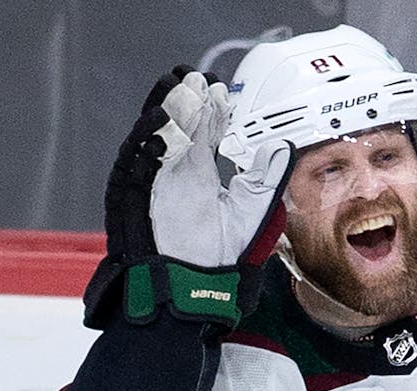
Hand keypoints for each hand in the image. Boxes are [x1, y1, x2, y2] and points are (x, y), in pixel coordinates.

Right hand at [149, 73, 293, 267]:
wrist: (193, 288)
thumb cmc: (217, 255)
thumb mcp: (251, 211)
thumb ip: (264, 178)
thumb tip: (282, 147)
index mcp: (198, 172)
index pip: (201, 130)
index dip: (209, 108)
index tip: (219, 89)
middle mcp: (174, 172)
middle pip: (177, 126)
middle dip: (186, 100)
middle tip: (197, 77)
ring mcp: (153, 181)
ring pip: (154, 136)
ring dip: (166, 110)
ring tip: (179, 87)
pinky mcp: (135, 195)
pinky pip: (136, 161)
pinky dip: (148, 140)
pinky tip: (161, 120)